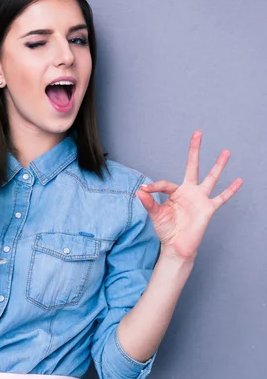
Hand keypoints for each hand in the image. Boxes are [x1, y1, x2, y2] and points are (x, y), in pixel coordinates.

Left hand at [136, 130, 242, 260]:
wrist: (177, 246)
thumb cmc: (166, 229)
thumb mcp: (155, 215)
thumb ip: (149, 203)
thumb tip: (139, 191)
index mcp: (174, 192)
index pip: (165, 183)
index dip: (153, 187)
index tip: (144, 190)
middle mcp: (188, 191)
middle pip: (192, 166)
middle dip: (194, 150)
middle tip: (198, 133)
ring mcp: (200, 199)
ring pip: (211, 178)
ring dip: (218, 165)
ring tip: (226, 151)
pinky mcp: (208, 209)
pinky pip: (221, 198)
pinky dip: (230, 190)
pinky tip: (239, 180)